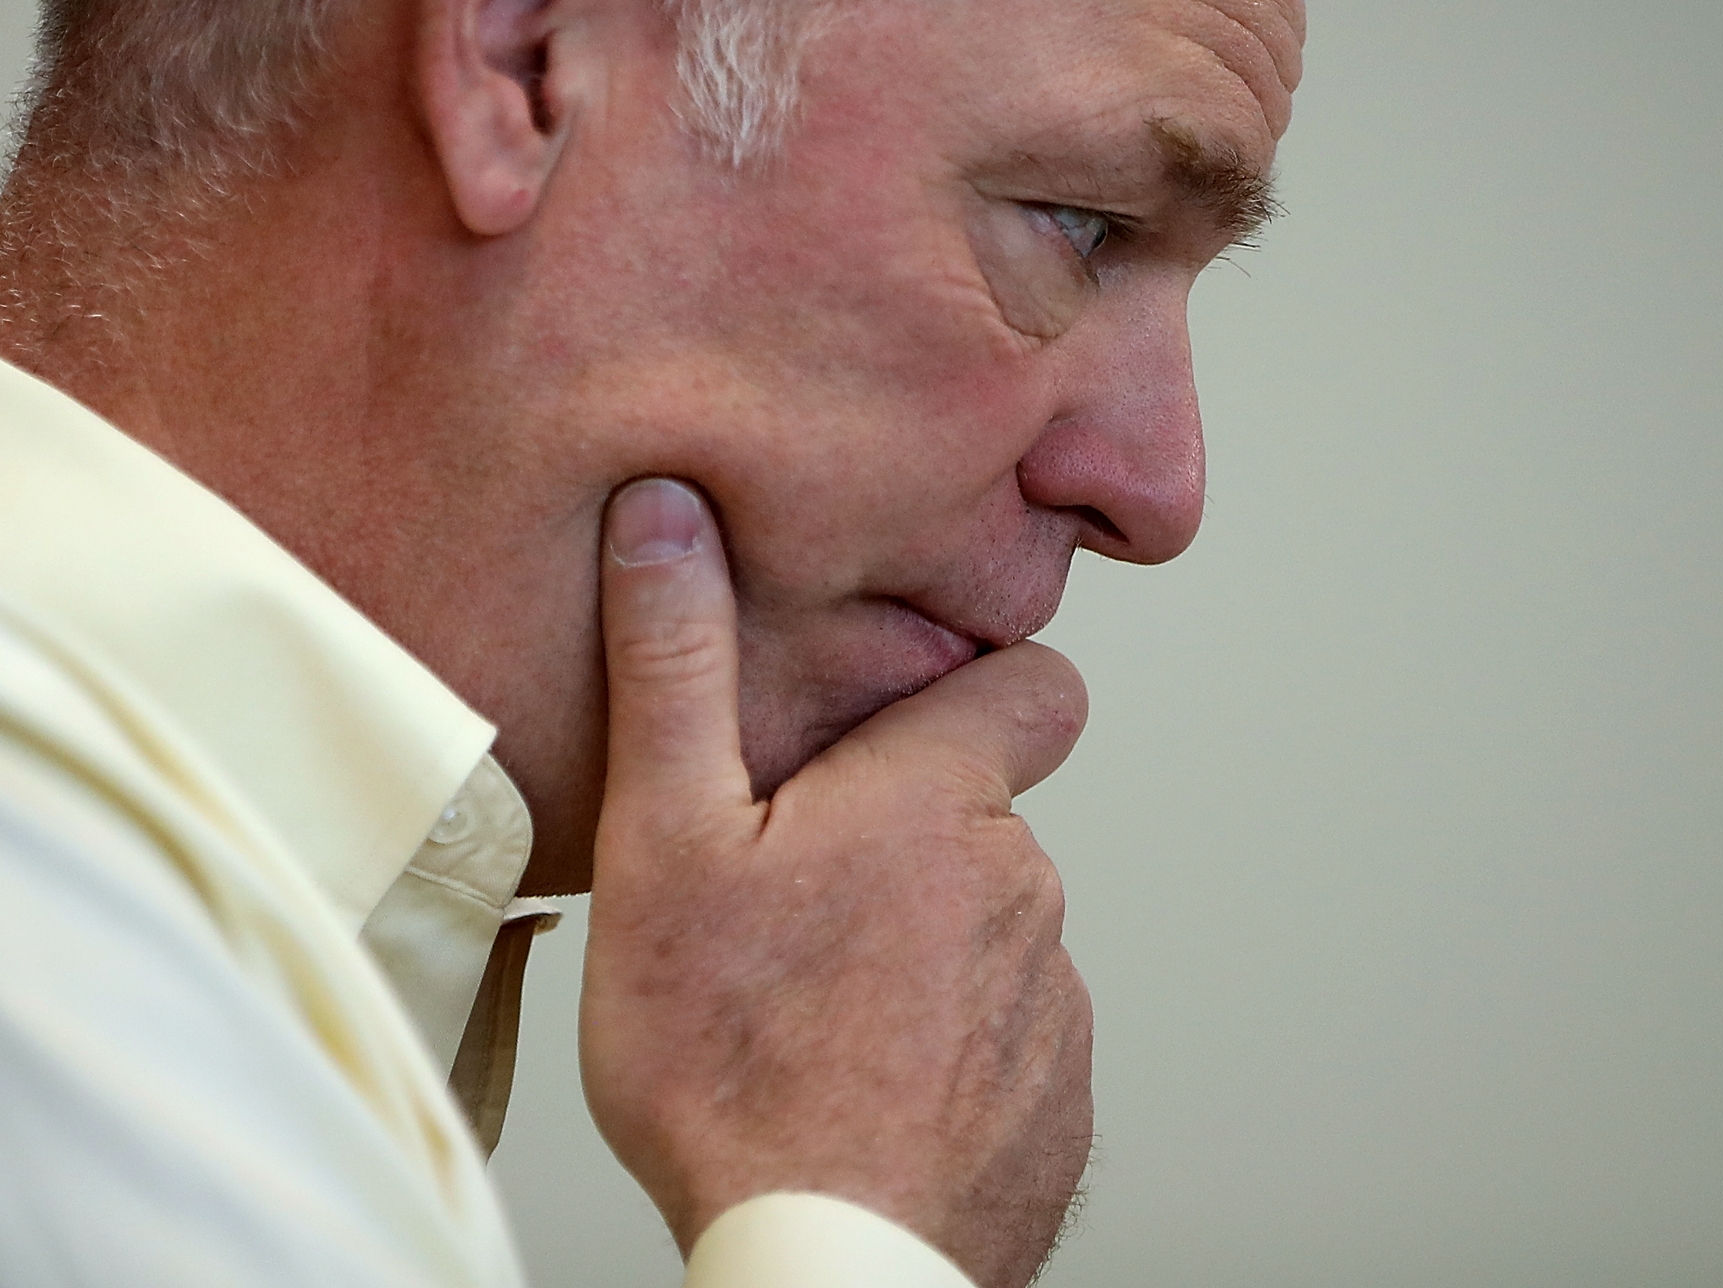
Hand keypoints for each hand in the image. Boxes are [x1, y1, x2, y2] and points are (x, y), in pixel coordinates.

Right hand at [578, 477, 1093, 1287]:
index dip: (976, 686)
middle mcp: (1026, 884)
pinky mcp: (1055, 1107)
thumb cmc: (733, 1061)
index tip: (897, 719)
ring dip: (914, 953)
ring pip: (986, 935)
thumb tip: (670, 511)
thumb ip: (677, 665)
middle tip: (781, 901)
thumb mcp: (667, 841)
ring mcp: (1051, 1003)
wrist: (831, 1264)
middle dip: (899, 841)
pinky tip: (851, 1091)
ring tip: (803, 1010)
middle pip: (980, 819)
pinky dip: (938, 1055)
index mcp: (941, 800)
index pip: (1035, 682)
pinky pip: (1000, 1045)